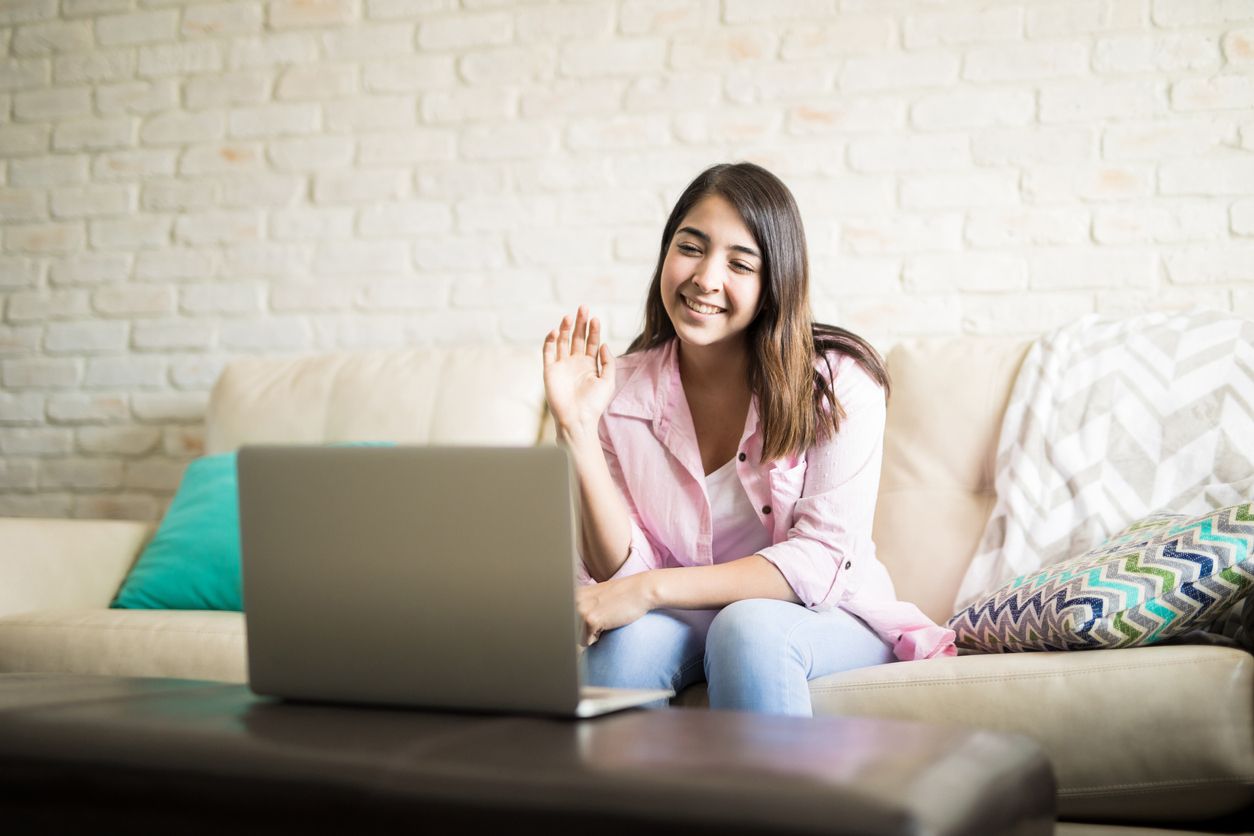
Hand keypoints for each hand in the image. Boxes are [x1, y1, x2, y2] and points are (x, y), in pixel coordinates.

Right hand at [542, 306, 614, 443]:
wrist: (577, 419)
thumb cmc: (594, 404)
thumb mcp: (608, 381)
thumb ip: (608, 362)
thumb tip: (605, 344)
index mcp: (589, 365)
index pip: (591, 342)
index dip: (593, 330)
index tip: (595, 318)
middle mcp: (575, 363)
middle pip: (577, 337)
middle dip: (580, 323)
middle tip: (583, 308)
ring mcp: (561, 365)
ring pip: (562, 341)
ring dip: (565, 328)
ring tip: (569, 316)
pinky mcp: (549, 370)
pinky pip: (548, 352)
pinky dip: (550, 340)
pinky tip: (555, 331)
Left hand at [576, 574, 651, 646]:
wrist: (642, 590)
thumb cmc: (624, 595)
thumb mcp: (597, 596)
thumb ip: (584, 605)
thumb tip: (572, 627)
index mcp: (574, 593)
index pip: (570, 621)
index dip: (583, 624)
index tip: (596, 616)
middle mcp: (574, 600)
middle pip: (572, 630)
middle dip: (587, 629)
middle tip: (605, 615)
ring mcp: (581, 609)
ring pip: (578, 637)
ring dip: (593, 634)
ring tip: (608, 617)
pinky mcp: (590, 619)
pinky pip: (587, 642)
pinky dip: (599, 638)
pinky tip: (610, 621)